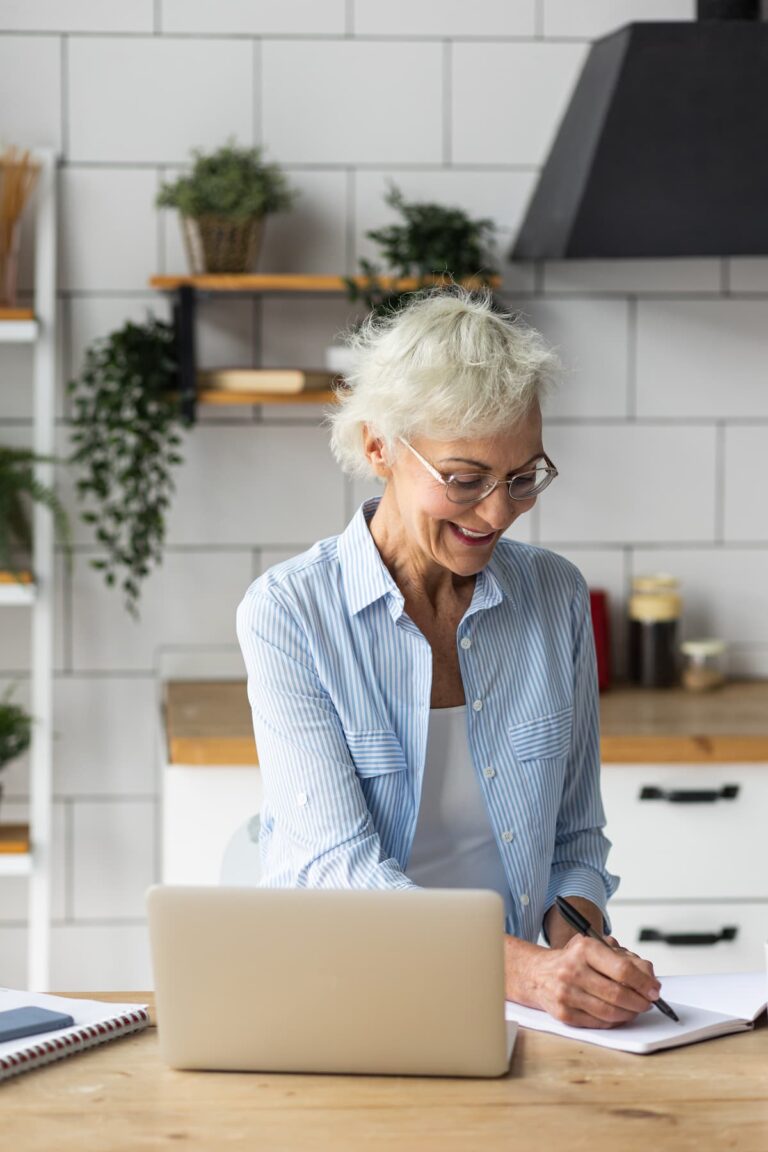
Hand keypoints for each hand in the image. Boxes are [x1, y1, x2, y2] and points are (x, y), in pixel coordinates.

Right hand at [505, 934, 660, 1028]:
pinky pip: (598, 1023)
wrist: (538, 974)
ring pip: (610, 1012)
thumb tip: (650, 979)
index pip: (623, 969)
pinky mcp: (563, 1013)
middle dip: (640, 1002)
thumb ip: (626, 959)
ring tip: (634, 1009)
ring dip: (629, 1014)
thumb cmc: (574, 960)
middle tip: (647, 1002)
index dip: (643, 983)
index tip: (654, 990)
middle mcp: (573, 970)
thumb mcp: (597, 949)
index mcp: (584, 949)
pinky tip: (618, 1014)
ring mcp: (566, 993)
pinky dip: (613, 1021)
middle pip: (618, 994)